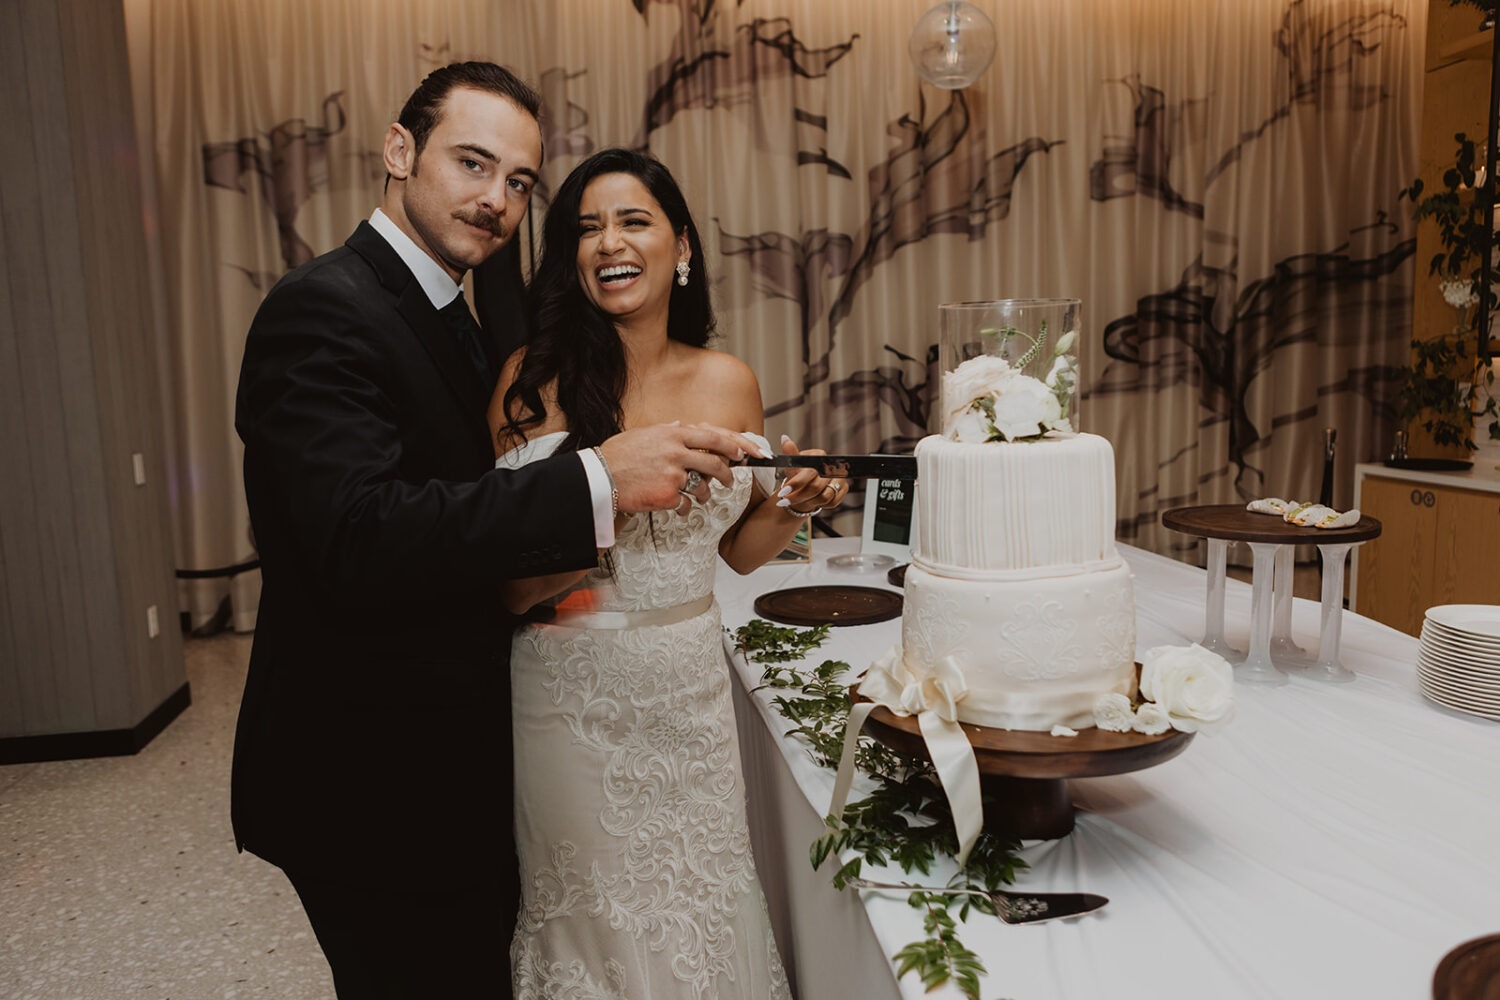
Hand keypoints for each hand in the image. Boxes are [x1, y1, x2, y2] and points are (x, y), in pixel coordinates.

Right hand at [597, 422, 766, 514]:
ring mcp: (673, 474)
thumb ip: (665, 430)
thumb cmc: (617, 456)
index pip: (713, 436)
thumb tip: (681, 425)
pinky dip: (684, 507)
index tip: (742, 452)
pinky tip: (677, 507)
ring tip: (701, 497)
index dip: (732, 445)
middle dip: (727, 474)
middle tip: (730, 480)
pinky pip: (686, 503)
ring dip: (705, 493)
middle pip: (715, 463)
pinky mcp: (668, 495)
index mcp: (672, 434)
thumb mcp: (642, 434)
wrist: (599, 478)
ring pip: (703, 486)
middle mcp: (676, 452)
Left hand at [775, 435, 849, 515]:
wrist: (807, 488)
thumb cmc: (798, 475)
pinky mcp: (843, 488)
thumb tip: (784, 438)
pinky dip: (820, 504)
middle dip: (798, 496)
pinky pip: (832, 502)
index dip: (796, 483)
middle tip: (785, 500)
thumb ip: (789, 453)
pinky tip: (812, 501)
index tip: (783, 492)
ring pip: (824, 497)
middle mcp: (831, 465)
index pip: (809, 472)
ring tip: (797, 500)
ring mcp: (840, 477)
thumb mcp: (791, 466)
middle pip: (816, 487)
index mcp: (819, 456)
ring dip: (808, 502)